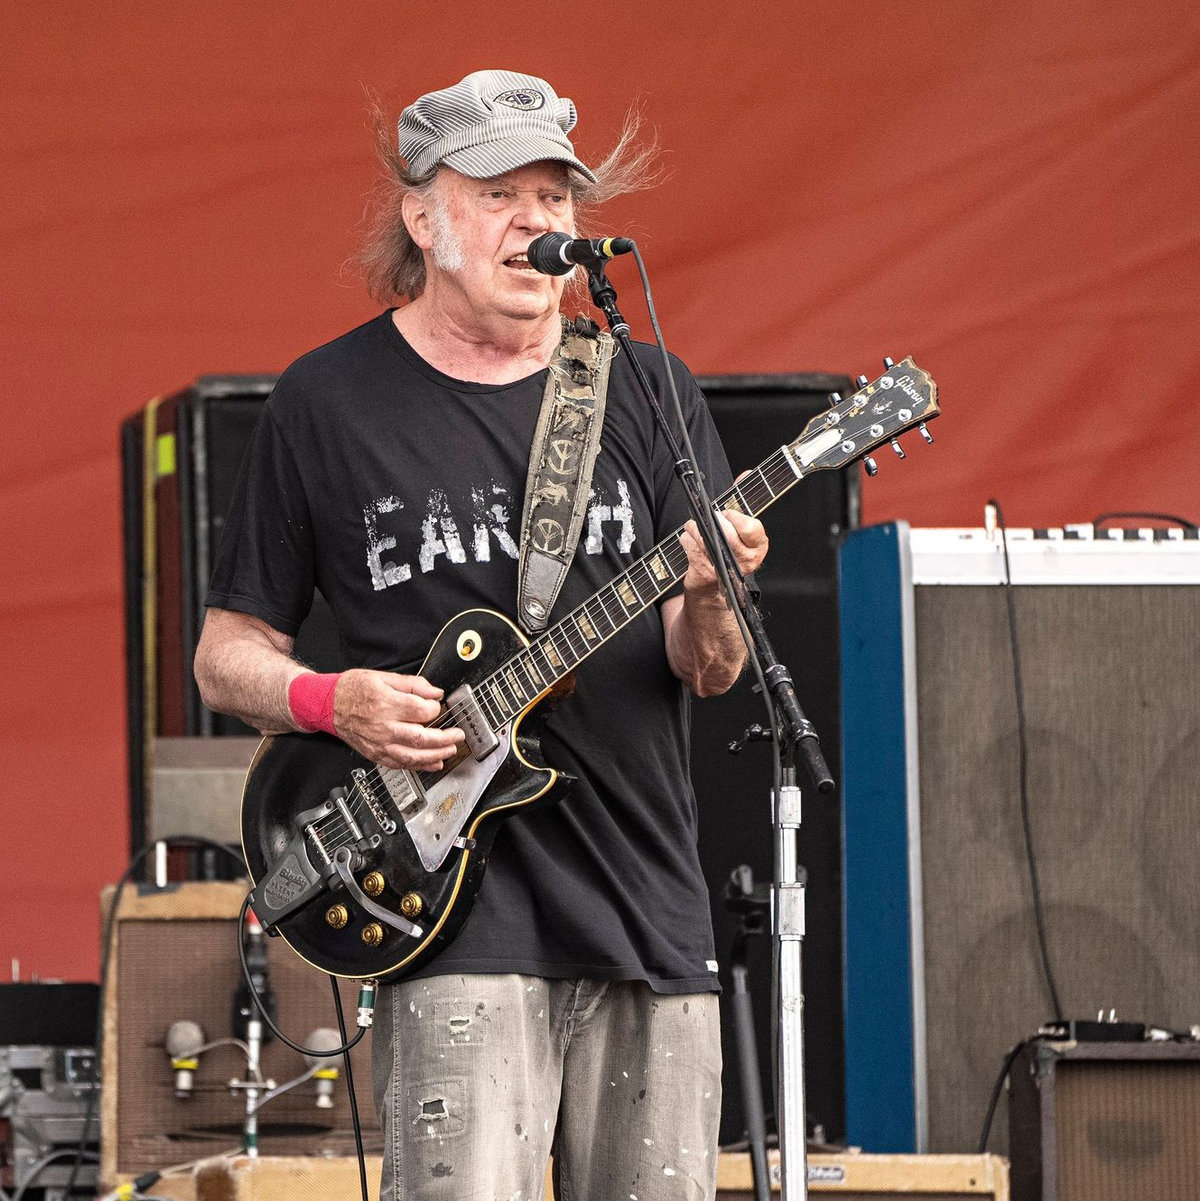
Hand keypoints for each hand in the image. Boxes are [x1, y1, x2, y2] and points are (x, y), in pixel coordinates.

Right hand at [333, 669, 463, 770]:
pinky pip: (400, 764)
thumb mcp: (383, 677)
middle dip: (444, 738)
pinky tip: (433, 763)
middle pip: (420, 738)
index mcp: (385, 703)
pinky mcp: (376, 754)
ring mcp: (379, 744)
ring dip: (436, 755)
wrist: (328, 705)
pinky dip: (419, 766)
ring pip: (412, 756)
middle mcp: (383, 726)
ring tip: (450, 750)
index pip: (420, 711)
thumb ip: (413, 684)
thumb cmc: (352, 689)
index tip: (438, 706)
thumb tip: (435, 692)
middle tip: (457, 735)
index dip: (435, 709)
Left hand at [680, 509, 768, 597]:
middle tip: (707, 517)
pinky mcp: (705, 572)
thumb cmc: (727, 558)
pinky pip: (691, 546)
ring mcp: (724, 567)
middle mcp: (745, 560)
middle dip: (712, 520)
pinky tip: (690, 540)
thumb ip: (736, 525)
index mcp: (757, 548)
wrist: (714, 589)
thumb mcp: (742, 542)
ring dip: (694, 528)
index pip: (751, 527)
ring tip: (694, 526)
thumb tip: (716, 513)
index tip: (726, 515)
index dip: (735, 517)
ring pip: (704, 537)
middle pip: (726, 533)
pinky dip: (687, 539)